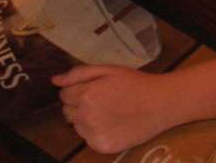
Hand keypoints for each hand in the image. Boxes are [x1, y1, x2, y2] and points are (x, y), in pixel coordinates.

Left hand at [55, 65, 173, 153]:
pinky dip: (96, 132)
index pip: (64, 95)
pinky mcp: (101, 146)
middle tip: (102, 100)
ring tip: (109, 112)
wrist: (161, 103)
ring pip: (76, 126)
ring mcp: (93, 134)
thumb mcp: (109, 70)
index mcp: (86, 95)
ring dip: (86, 119)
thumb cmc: (135, 83)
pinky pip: (88, 139)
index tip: (94, 89)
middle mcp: (86, 116)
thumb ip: (78, 74)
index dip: (77, 90)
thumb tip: (54, 80)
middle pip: (67, 112)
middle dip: (79, 105)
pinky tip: (113, 124)